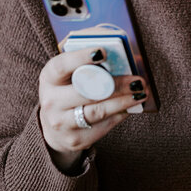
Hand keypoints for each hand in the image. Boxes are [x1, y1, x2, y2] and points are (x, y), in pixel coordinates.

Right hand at [38, 45, 144, 171]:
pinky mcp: (75, 139)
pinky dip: (119, 115)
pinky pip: (102, 126)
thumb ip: (90, 60)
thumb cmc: (70, 89)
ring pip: (96, 111)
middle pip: (85, 91)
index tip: (103, 51)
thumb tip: (123, 55)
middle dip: (115, 85)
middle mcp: (50, 101)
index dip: (81, 57)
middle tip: (138, 80)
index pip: (62, 65)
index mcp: (49, 77)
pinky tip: (131, 107)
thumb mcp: (71, 72)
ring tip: (141, 93)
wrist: (55, 126)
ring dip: (123, 102)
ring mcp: (61, 123)